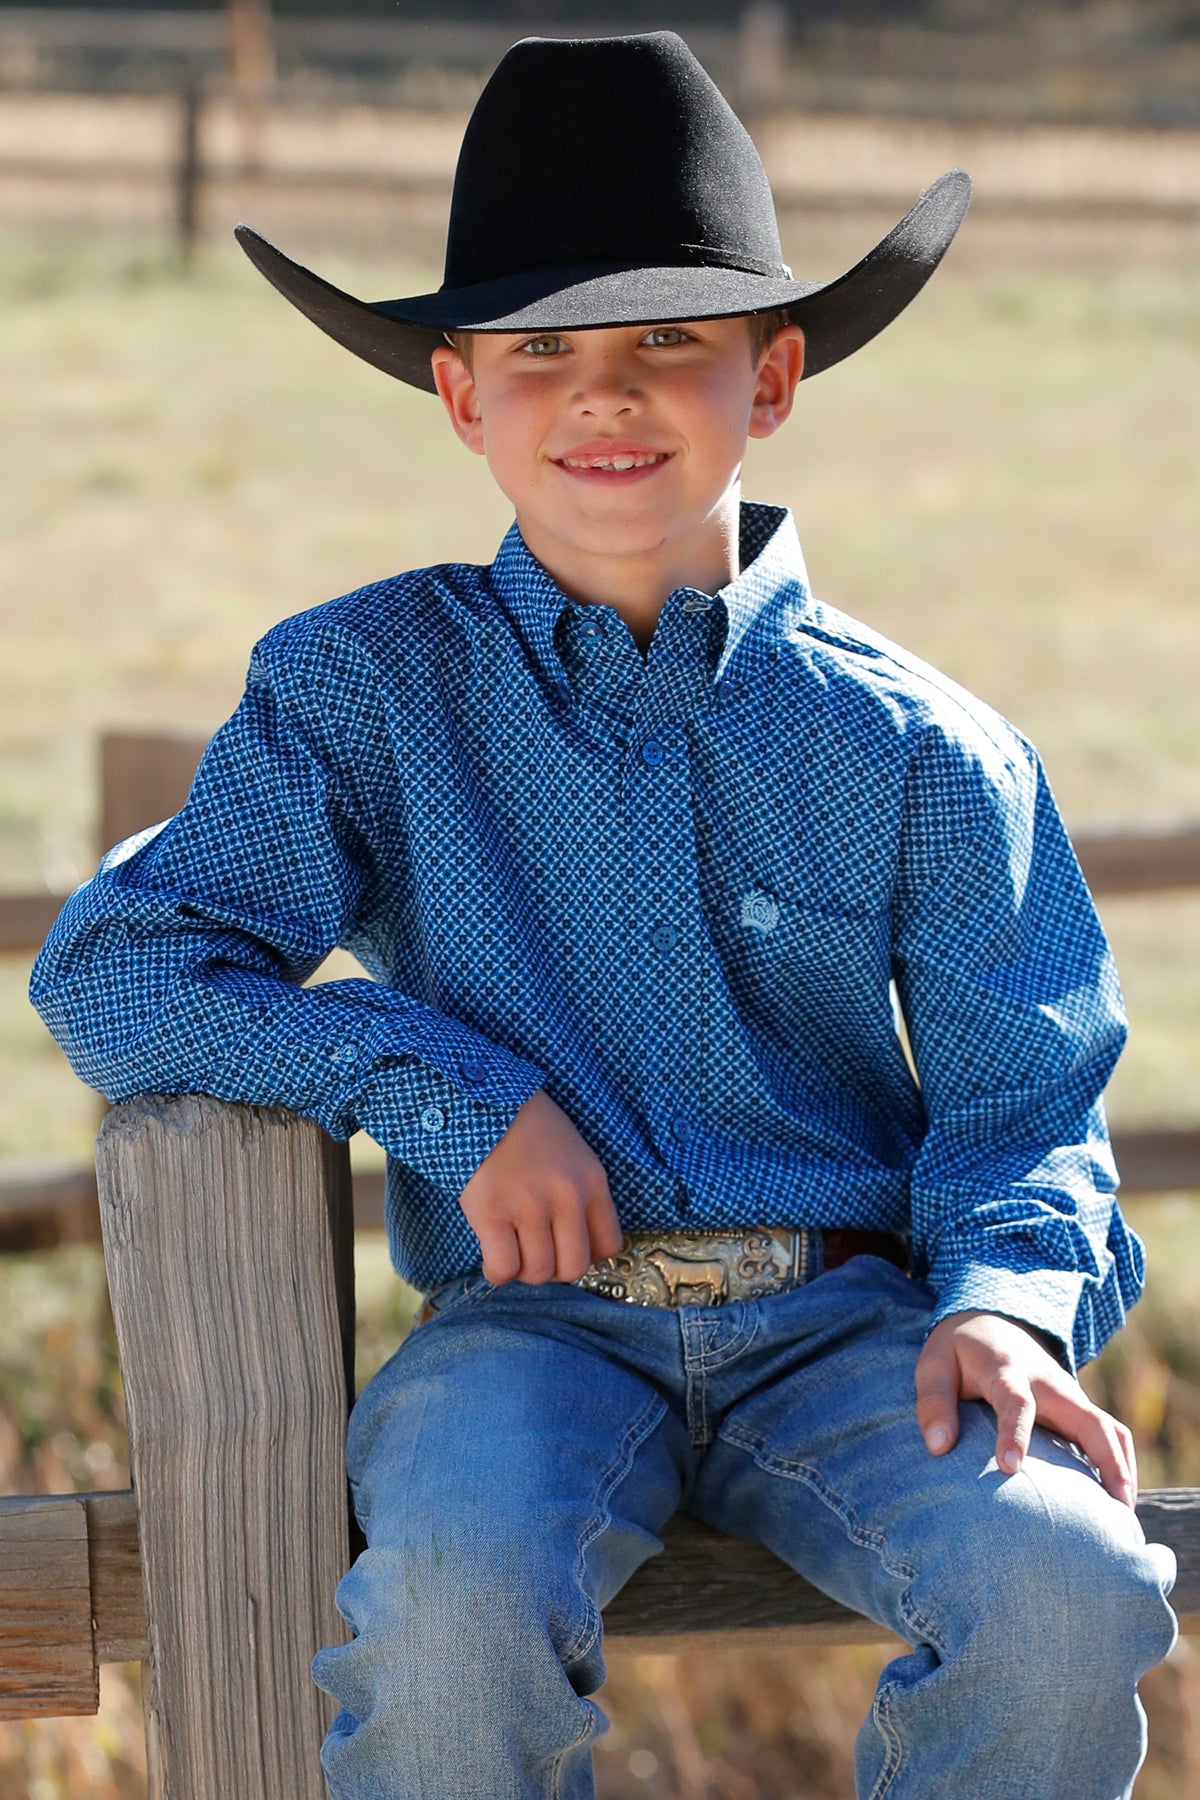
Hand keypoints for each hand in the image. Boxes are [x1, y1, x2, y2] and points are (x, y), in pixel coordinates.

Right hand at [458, 1088, 622, 1284]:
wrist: (483, 1102)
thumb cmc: (528, 1130)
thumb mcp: (574, 1154)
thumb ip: (581, 1195)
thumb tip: (577, 1246)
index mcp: (591, 1181)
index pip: (609, 1245)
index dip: (586, 1254)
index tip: (566, 1247)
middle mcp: (566, 1196)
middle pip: (573, 1267)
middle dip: (554, 1269)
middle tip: (536, 1251)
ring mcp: (529, 1206)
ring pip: (538, 1272)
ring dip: (524, 1270)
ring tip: (513, 1249)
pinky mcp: (492, 1213)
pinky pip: (503, 1268)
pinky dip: (498, 1272)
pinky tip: (494, 1255)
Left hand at [915, 1309, 1136, 1509]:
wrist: (992, 1319)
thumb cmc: (959, 1350)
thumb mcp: (934, 1364)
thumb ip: (934, 1403)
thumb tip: (938, 1448)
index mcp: (1007, 1370)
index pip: (1016, 1402)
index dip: (1014, 1434)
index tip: (1009, 1468)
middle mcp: (1050, 1384)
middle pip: (1090, 1420)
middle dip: (1106, 1462)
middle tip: (1115, 1511)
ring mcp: (1070, 1396)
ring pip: (1110, 1429)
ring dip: (1121, 1469)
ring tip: (1123, 1517)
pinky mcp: (1078, 1409)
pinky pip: (1110, 1435)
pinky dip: (1119, 1465)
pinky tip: (1116, 1503)